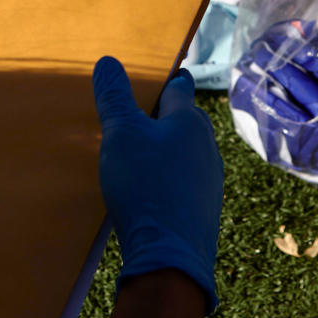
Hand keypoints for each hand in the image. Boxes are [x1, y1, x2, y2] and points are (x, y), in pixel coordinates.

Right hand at [93, 56, 222, 313]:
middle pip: (187, 122)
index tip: (174, 75)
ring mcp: (209, 180)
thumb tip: (108, 61)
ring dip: (171, 150)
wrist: (171, 256)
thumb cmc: (146, 186)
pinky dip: (172, 179)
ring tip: (148, 151)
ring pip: (189, 154)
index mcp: (189, 122)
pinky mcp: (203, 209)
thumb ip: (114, 98)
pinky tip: (155, 190)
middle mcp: (206, 147)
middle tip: (151, 111)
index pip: (180, 90)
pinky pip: (186, 183)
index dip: (172, 81)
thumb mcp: (121, 134)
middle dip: (171, 116)